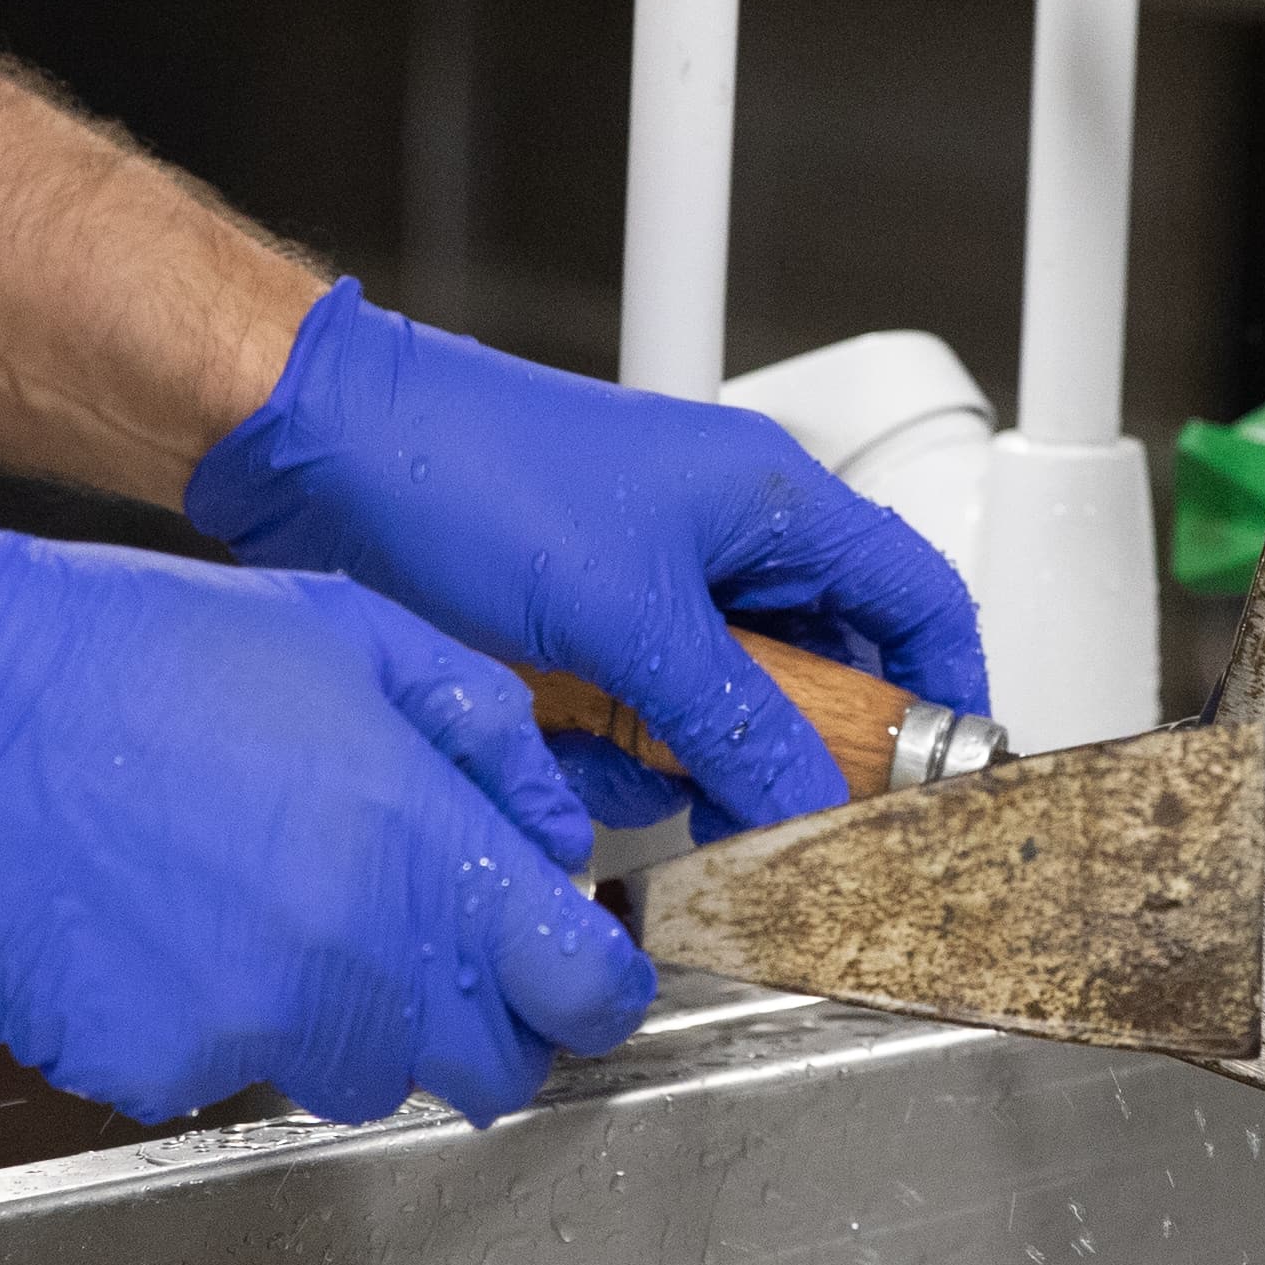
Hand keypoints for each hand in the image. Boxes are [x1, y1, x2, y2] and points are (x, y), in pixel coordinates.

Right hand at [0, 499, 656, 1124]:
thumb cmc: (131, 647)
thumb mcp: (352, 630)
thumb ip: (483, 736)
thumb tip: (549, 829)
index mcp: (421, 852)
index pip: (581, 994)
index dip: (590, 992)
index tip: (574, 978)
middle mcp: (352, 966)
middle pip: (485, 1071)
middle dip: (481, 1021)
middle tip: (427, 947)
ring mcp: (249, 1034)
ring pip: (357, 1075)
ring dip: (349, 1019)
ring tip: (266, 903)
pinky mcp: (150, 1073)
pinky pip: (226, 1075)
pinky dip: (218, 1021)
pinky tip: (167, 923)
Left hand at [187, 283, 988, 838]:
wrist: (318, 455)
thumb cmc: (466, 470)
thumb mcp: (626, 615)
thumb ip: (731, 720)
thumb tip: (809, 803)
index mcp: (773, 504)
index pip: (916, 598)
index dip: (946, 693)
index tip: (941, 788)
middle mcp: (722, 548)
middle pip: (814, 681)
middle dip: (776, 755)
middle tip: (750, 809)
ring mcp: (647, 597)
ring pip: (714, 724)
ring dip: (668, 762)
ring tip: (604, 751)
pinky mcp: (577, 639)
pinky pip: (629, 731)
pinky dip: (597, 755)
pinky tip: (545, 740)